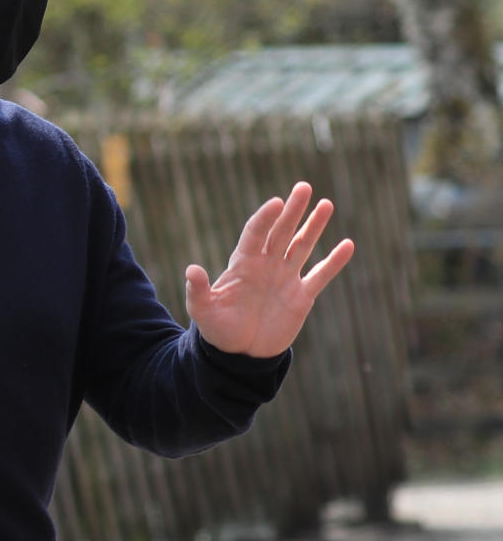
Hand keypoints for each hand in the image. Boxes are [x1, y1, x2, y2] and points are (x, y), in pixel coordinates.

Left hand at [185, 182, 354, 357]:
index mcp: (243, 263)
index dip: (265, 218)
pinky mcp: (301, 296)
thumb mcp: (203, 310)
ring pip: (302, 246)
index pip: (255, 233)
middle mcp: (266, 265)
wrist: (240, 352)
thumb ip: (198, 290)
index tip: (276, 203)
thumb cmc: (218, 329)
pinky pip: (320, 274)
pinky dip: (334, 261)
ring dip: (314, 226)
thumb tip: (191, 270)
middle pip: (281, 231)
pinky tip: (348, 244)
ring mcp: (285, 278)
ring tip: (326, 204)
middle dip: (292, 210)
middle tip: (303, 187)